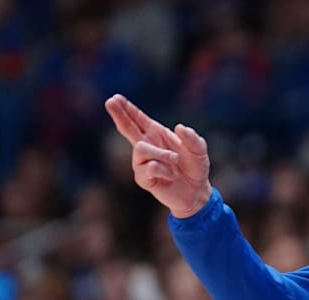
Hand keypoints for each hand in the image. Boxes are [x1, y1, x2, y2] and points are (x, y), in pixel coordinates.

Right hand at [104, 93, 211, 217]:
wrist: (196, 192)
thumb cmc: (195, 168)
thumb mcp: (199, 151)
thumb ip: (193, 139)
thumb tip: (179, 127)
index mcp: (157, 135)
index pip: (139, 119)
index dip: (128, 109)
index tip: (116, 98)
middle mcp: (147, 146)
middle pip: (127, 128)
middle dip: (119, 115)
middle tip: (109, 101)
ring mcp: (143, 163)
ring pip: (141, 149)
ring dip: (161, 154)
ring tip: (175, 160)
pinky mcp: (143, 178)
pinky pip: (149, 168)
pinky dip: (164, 170)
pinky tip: (171, 175)